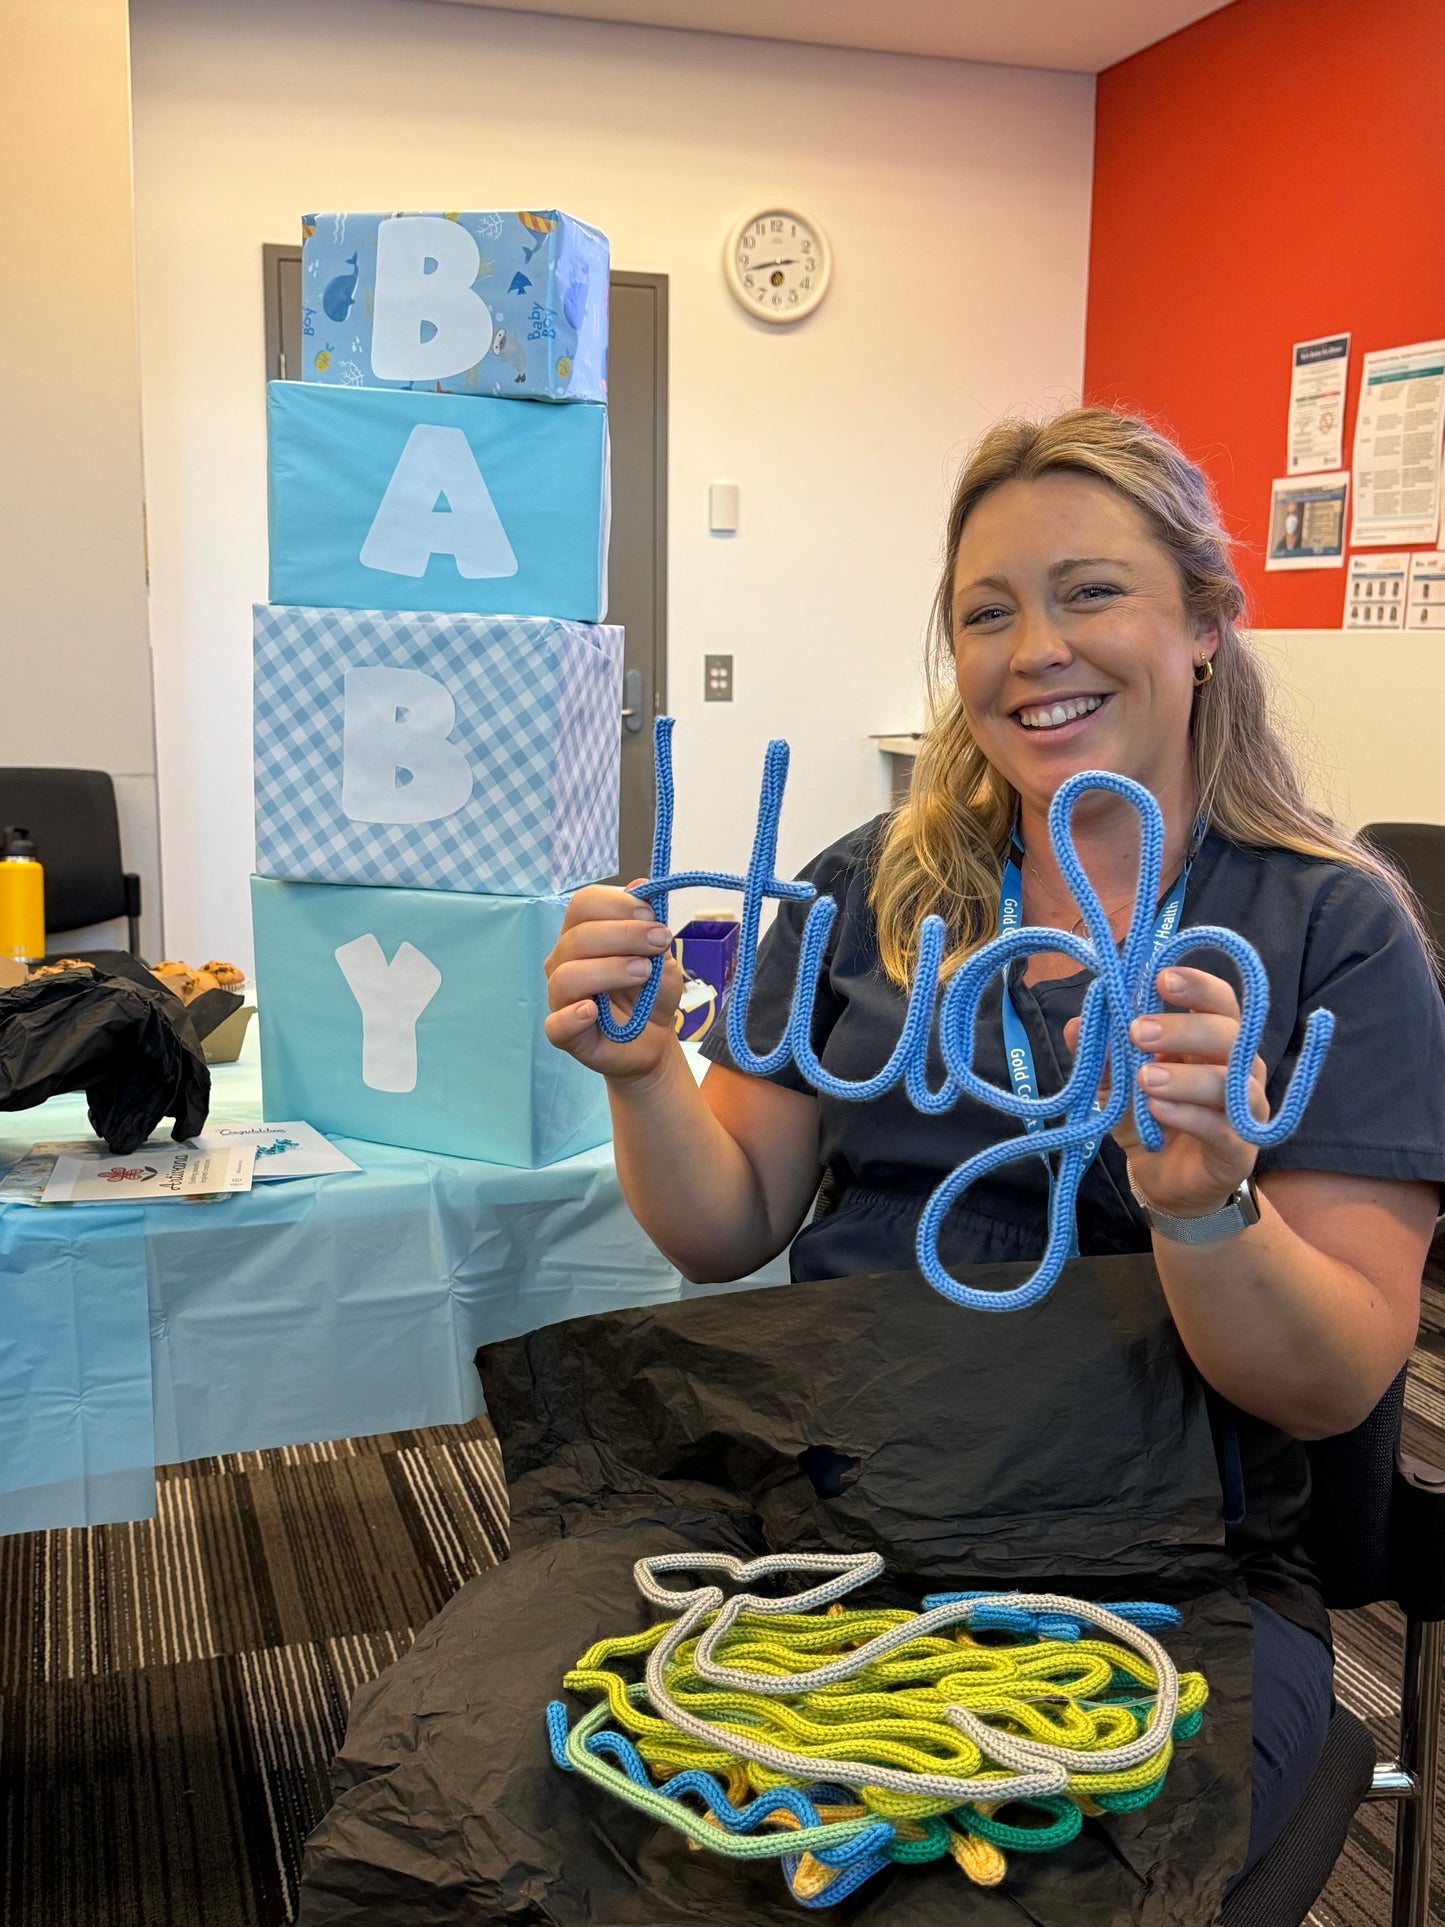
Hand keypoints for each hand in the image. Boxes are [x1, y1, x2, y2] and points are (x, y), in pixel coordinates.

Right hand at [543, 885, 683, 1081]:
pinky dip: (572, 1016)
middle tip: (660, 942)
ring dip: (609, 970)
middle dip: (625, 935)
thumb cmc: (651, 992)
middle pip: (578, 937)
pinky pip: (556, 1025)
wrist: (655, 1038)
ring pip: (567, 976)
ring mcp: (560, 998)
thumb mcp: (661, 955)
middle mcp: (564, 961)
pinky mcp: (564, 1033)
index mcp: (583, 934)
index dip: (618, 905)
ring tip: (643, 973)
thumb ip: (649, 924)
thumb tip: (640, 886)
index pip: (583, 904)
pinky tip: (592, 1011)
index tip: (653, 917)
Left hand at [1065, 966, 1267, 1219]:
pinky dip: (1190, 1116)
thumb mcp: (1117, 1083)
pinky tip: (1159, 1111)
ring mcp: (1244, 1109)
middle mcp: (1238, 1068)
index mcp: (1212, 1041)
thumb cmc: (1151, 1117)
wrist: (1164, 1180)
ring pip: (1231, 1082)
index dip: (1198, 985)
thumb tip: (1075, 1025)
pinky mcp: (1239, 1149)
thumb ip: (1101, 1055)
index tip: (1161, 979)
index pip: (1219, 1001)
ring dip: (1185, 1076)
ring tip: (1145, 1079)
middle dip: (1183, 1029)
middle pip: (1229, 1035)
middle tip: (1137, 1032)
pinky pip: (1223, 1128)